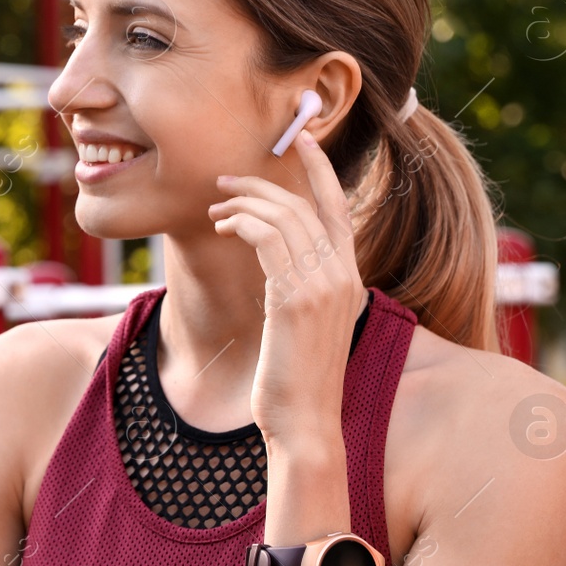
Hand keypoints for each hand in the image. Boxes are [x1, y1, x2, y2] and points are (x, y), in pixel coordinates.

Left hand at [206, 128, 366, 446]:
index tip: (300, 140)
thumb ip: (301, 291)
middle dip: (263, 183)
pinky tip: (222, 227)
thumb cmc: (298, 382)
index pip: (339, 209)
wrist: (307, 425)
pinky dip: (242, 222)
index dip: (320, 170)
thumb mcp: (306, 327)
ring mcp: (323, 285)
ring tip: (215, 207)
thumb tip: (277, 270)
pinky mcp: (296, 298)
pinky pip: (268, 238)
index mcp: (350, 279)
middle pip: (305, 204)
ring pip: (284, 216)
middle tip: (225, 181)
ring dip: (244, 202)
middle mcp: (343, 276)